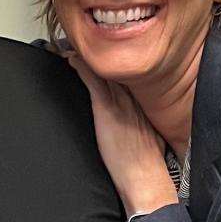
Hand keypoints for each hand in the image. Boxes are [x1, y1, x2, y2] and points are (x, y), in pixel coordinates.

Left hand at [67, 54, 179, 216]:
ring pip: (103, 71)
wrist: (144, 178)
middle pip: (115, 70)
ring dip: (88, 58)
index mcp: (142, 105)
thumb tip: (134, 125)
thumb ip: (140, 124)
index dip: (113, 64)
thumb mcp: (149, 137)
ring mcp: (120, 103)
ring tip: (73, 47)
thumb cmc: (145, 164)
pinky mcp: (107, 110)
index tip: (104, 54)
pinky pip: (92, 82)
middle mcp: (133, 99)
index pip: (127, 77)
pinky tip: (71, 60)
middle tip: (84, 44)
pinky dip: (81, 68)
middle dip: (100, 56)